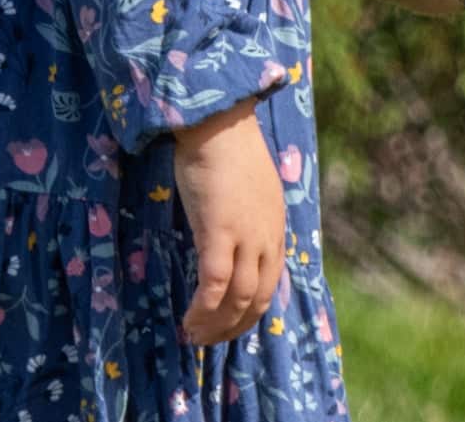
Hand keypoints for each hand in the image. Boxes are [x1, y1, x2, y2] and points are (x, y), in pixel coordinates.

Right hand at [171, 96, 286, 347]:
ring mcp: (246, 237)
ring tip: (194, 336)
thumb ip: (249, 216)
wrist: (217, 123)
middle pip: (258, 298)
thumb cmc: (226, 149)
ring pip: (239, 299)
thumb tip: (233, 237)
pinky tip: (188, 320)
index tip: (229, 324)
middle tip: (209, 340)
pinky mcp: (219, 233)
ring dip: (216, 325)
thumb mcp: (250, 189)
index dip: (250, 310)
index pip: (270, 282)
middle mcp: (267, 237)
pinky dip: (203, 310)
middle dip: (234, 327)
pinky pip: (215, 286)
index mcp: (276, 227)